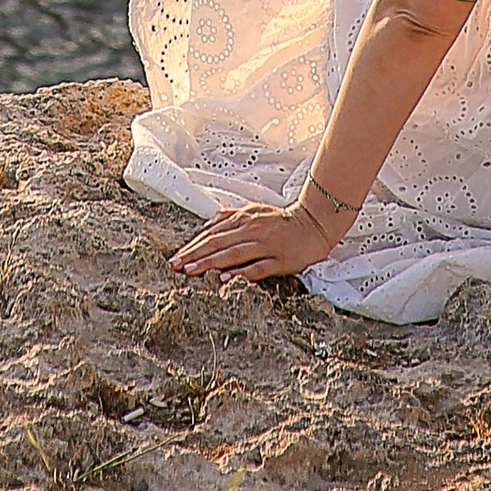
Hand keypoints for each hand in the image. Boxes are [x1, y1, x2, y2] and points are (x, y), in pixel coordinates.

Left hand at [169, 196, 348, 284]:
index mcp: (244, 219)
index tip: (176, 257)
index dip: (193, 245)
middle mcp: (252, 230)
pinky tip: (225, 279)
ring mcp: (266, 245)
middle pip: (218, 243)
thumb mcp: (255, 211)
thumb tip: (209, 222)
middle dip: (195, 255)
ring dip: (210, 263)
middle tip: (176, 266)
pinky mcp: (280, 260)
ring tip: (192, 271)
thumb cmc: (283, 220)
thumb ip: (232, 216)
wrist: (314, 223)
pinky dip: (240, 273)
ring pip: (233, 254)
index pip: (213, 233)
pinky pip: (258, 267)